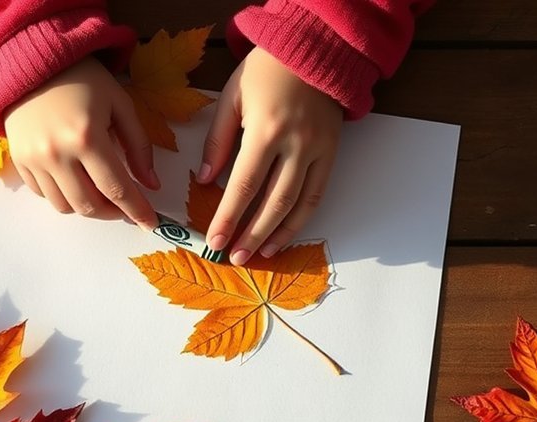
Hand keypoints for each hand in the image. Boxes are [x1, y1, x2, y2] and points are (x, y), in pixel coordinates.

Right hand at [5, 57, 159, 229]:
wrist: (32, 62)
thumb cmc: (82, 80)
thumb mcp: (120, 104)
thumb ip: (139, 146)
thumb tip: (151, 184)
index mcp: (87, 137)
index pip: (117, 188)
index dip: (136, 210)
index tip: (150, 223)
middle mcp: (58, 154)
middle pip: (90, 206)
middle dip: (113, 213)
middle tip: (125, 206)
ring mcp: (34, 160)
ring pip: (66, 207)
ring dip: (88, 208)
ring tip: (101, 193)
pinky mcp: (20, 162)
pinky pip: (45, 195)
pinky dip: (64, 196)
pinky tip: (76, 180)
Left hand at [199, 47, 342, 264]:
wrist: (313, 49)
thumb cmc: (266, 70)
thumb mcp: (232, 98)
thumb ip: (217, 141)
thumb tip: (204, 181)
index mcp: (266, 130)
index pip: (243, 185)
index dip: (228, 217)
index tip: (214, 241)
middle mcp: (296, 144)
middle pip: (272, 202)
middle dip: (250, 234)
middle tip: (234, 258)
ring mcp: (317, 151)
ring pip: (298, 205)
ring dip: (277, 235)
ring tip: (258, 254)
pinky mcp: (331, 153)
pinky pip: (316, 195)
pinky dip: (301, 220)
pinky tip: (283, 236)